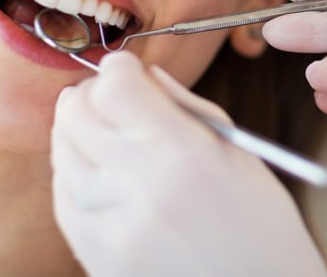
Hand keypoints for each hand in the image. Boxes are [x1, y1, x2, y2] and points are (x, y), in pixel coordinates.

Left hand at [51, 52, 326, 276]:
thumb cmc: (264, 228)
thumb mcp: (240, 155)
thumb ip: (187, 109)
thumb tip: (143, 77)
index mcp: (185, 154)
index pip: (115, 88)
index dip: (119, 68)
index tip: (128, 68)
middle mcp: (140, 187)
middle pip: (78, 114)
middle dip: (91, 93)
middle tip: (110, 93)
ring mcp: (111, 227)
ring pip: (63, 153)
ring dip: (78, 130)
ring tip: (105, 130)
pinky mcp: (96, 257)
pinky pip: (64, 198)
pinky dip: (73, 173)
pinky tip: (99, 170)